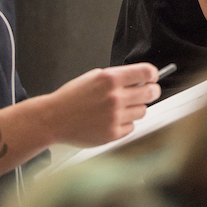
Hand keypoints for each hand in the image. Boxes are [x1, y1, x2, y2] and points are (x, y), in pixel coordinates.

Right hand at [45, 64, 160, 146]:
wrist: (53, 119)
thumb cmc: (72, 98)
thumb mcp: (94, 77)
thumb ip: (117, 77)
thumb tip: (140, 79)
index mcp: (110, 79)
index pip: (147, 72)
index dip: (152, 75)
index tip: (152, 78)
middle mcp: (115, 97)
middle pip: (151, 93)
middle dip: (151, 91)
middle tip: (147, 93)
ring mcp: (114, 117)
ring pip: (143, 111)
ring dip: (136, 109)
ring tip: (121, 109)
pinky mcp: (112, 134)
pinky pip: (131, 127)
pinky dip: (125, 124)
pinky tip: (112, 120)